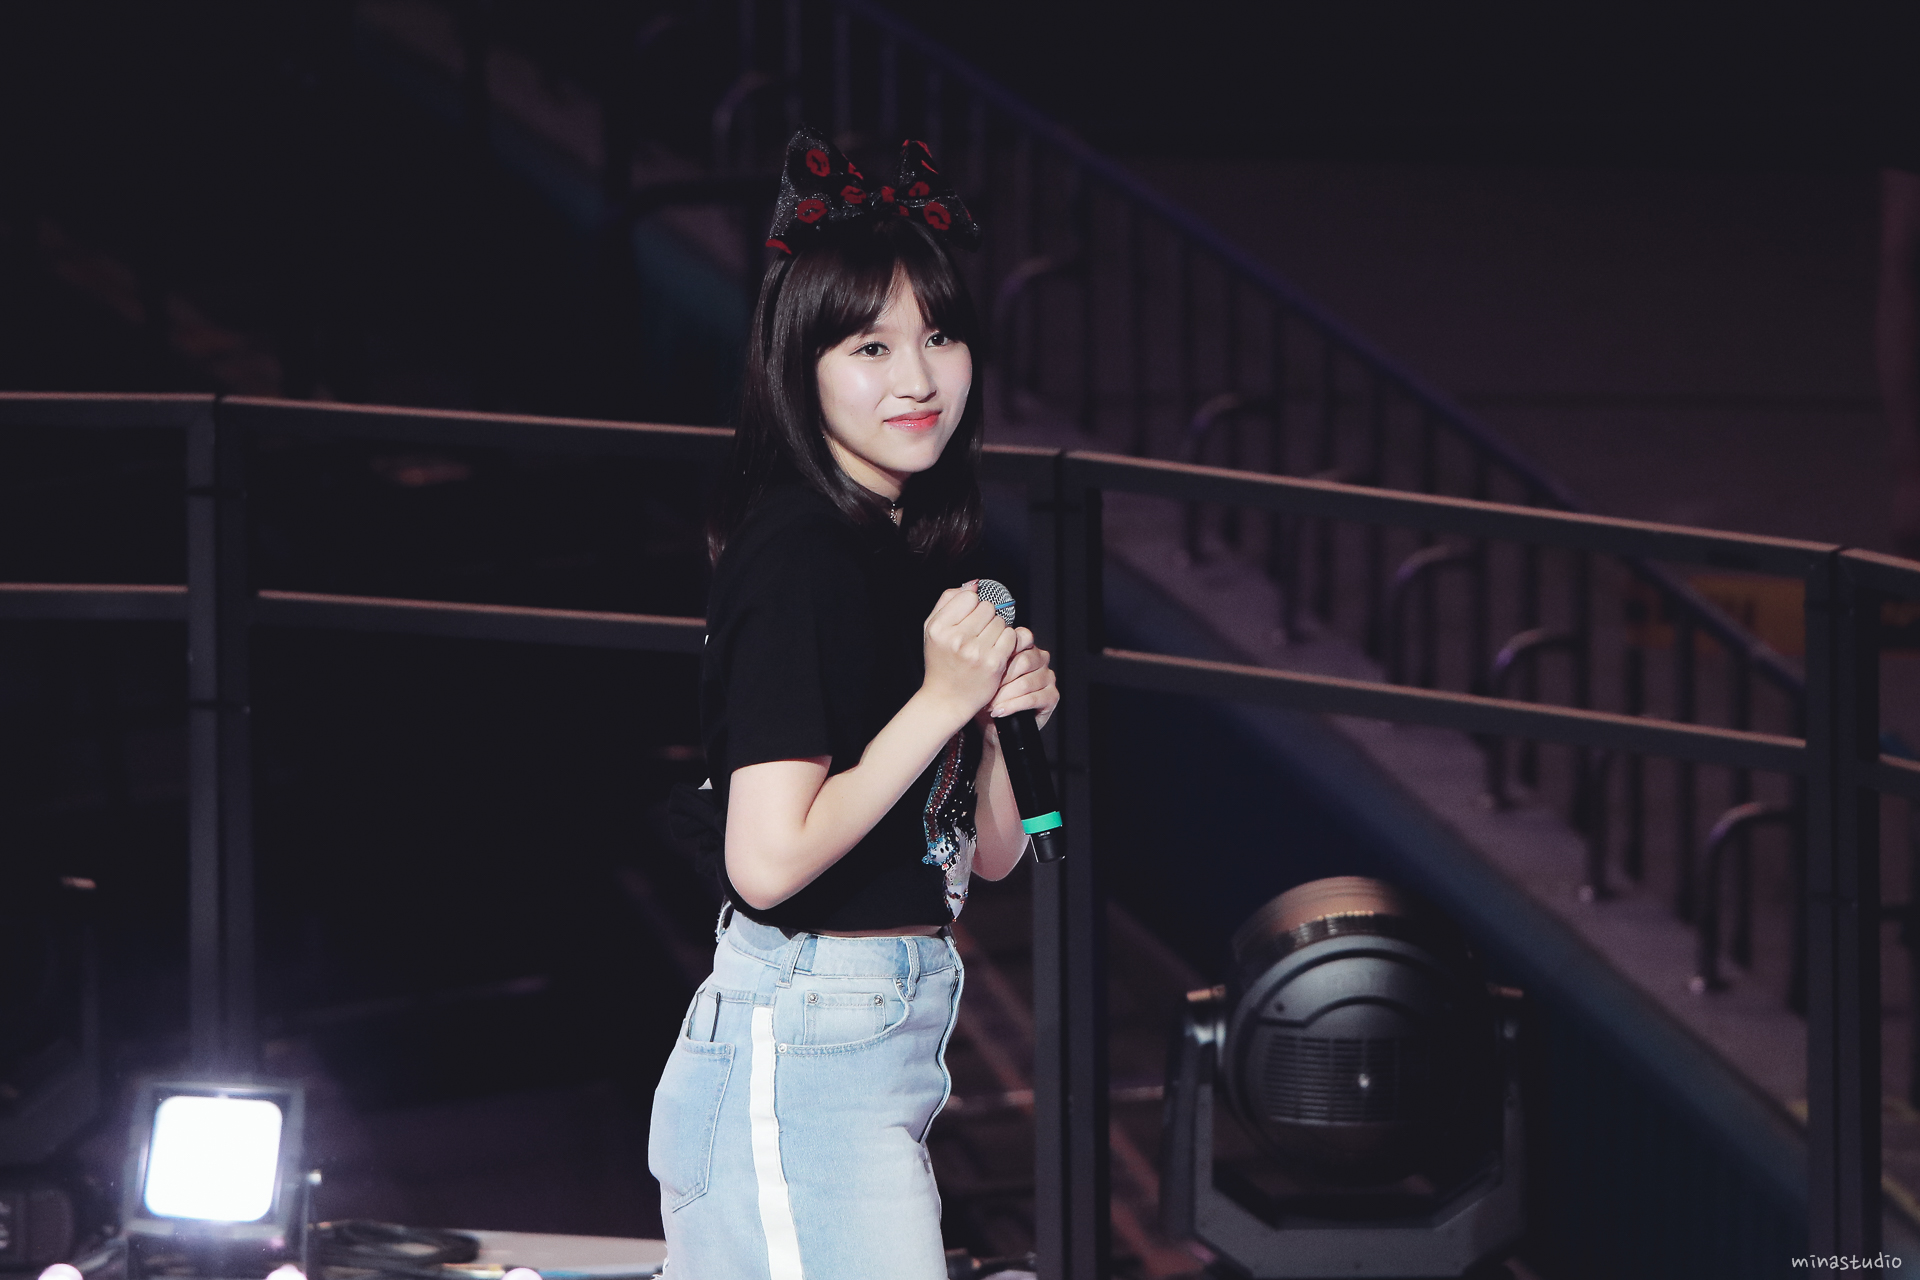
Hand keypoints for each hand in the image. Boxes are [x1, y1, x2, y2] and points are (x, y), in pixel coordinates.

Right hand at [922, 581, 1016, 723]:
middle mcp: (956, 639)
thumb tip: (973, 584)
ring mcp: (976, 651)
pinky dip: (1006, 642)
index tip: (968, 619)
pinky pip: (1010, 636)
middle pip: (987, 608)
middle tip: (977, 634)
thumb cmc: (941, 662)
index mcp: (939, 628)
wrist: (947, 698)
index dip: (972, 606)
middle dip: (986, 618)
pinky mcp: (994, 662)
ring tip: (984, 644)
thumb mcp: (933, 629)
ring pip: (1000, 621)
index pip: (969, 597)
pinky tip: (995, 650)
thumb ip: (948, 601)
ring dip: (996, 630)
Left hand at [979, 626, 1057, 731]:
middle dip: (1001, 678)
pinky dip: (1013, 706)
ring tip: (990, 704)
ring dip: (1005, 696)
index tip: (989, 665)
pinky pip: (1033, 698)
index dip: (1006, 650)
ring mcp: (1047, 677)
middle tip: (987, 689)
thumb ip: (989, 658)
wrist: (993, 722)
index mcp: (1025, 647)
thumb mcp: (984, 673)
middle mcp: (1039, 660)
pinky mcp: (1051, 696)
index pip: (1023, 637)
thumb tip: (981, 650)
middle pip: (1024, 661)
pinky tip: (1000, 711)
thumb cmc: (987, 695)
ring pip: (1026, 682)